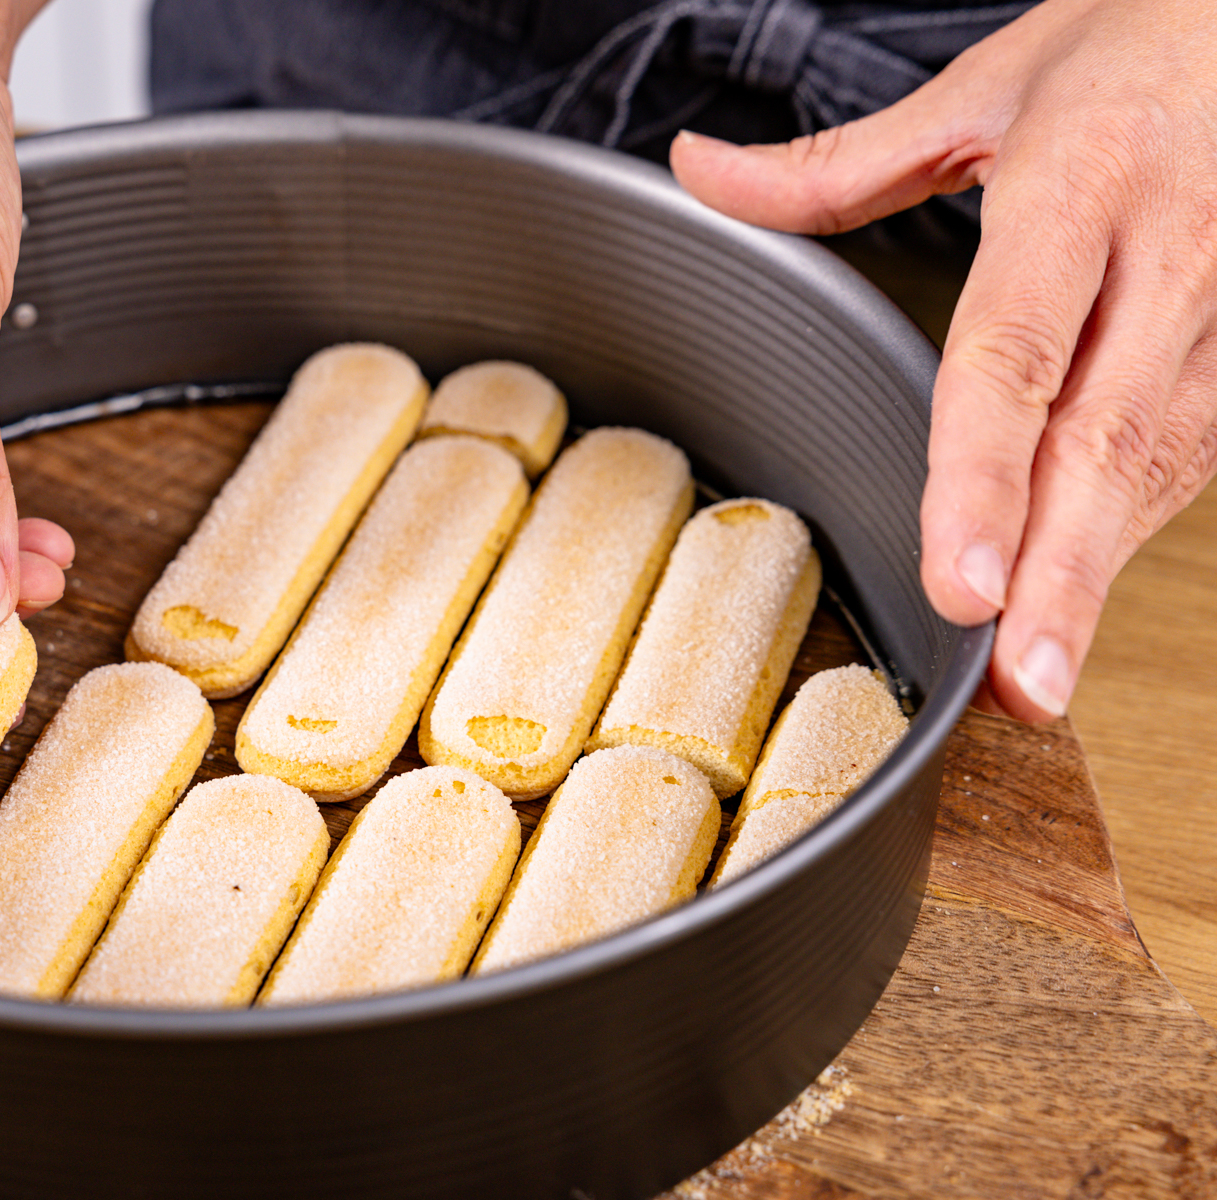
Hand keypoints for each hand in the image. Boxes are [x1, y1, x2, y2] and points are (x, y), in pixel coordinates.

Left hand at [669, 0, 1216, 721]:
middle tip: (1017, 683)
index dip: (985, 478)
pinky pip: (1198, 450)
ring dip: (1097, 574)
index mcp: (1081, 183)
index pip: (1017, 352)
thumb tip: (699, 171)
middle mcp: (1171, 252)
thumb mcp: (980, 87)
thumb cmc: (1131, 48)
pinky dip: (1132, 528)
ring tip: (1035, 676)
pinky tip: (1078, 593)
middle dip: (1060, 575)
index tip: (963, 582)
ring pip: (1164, 462)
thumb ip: (834, 163)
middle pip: (1105, 440)